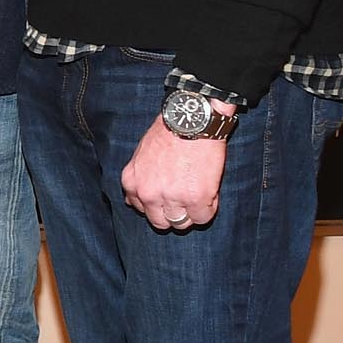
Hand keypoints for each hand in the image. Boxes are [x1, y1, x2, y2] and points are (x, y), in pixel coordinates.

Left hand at [121, 115, 229, 231]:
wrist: (190, 119)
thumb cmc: (167, 132)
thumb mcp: (140, 156)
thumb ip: (138, 179)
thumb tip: (134, 201)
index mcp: (132, 184)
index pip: (143, 210)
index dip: (159, 204)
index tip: (169, 196)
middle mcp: (149, 195)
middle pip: (160, 222)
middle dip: (173, 213)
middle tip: (185, 200)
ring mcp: (172, 198)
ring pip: (181, 223)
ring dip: (190, 213)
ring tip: (198, 196)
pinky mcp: (197, 198)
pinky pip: (203, 218)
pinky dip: (208, 208)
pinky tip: (209, 193)